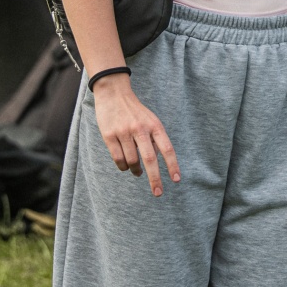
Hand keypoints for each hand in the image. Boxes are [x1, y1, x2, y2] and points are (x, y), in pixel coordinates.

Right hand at [92, 73, 179, 196]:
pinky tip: (125, 166)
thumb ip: (154, 139)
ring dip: (136, 171)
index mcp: (154, 125)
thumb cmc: (135, 111)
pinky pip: (118, 159)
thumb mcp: (150, 120)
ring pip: (132, 161)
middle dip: (155, 179)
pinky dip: (123, 167)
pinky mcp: (109, 135)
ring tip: (137, 172)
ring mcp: (124, 132)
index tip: (177, 180)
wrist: (113, 93)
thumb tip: (156, 163)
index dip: (173, 165)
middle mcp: (140, 129)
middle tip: (158, 193)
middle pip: (150, 159)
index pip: (167, 148)